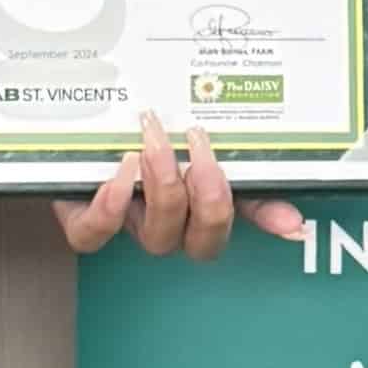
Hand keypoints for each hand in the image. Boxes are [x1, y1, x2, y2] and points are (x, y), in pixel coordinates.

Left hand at [55, 108, 304, 266]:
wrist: (75, 123)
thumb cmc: (141, 133)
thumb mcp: (192, 142)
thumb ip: (240, 169)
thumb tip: (292, 218)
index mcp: (196, 208)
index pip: (241, 222)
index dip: (265, 224)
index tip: (290, 220)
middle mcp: (166, 224)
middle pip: (199, 244)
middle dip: (207, 198)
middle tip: (199, 145)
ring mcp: (127, 225)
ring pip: (156, 238)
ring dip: (162, 189)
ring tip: (155, 144)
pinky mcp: (82, 220)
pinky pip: (95, 234)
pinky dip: (109, 208)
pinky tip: (121, 173)